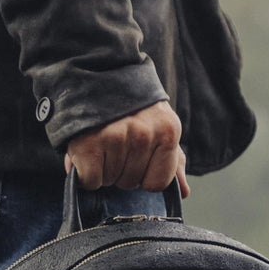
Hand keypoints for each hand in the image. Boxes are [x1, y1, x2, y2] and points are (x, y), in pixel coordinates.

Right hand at [65, 101, 189, 197]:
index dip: (143, 175)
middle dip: (120, 170)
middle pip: (130, 183)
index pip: (157, 183)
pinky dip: (85, 173)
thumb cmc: (131, 109)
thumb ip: (172, 161)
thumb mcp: (159, 127)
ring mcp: (116, 138)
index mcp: (168, 131)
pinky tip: (87, 151)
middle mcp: (144, 134)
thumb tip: (184, 192)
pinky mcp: (89, 145)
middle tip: (114, 145)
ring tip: (100, 142)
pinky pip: (90, 181)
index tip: (135, 156)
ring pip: (109, 181)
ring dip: (102, 169)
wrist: (96, 76)